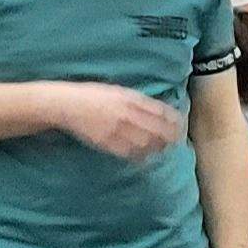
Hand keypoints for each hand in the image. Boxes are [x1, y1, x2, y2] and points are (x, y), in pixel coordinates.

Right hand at [58, 84, 182, 159]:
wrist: (66, 104)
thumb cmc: (92, 95)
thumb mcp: (117, 91)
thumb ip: (137, 100)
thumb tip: (158, 110)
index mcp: (130, 99)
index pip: (161, 111)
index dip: (174, 120)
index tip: (181, 125)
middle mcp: (127, 114)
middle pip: (158, 129)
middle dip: (170, 136)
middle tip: (176, 141)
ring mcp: (117, 129)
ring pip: (146, 143)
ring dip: (158, 147)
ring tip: (162, 149)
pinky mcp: (107, 142)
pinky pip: (130, 152)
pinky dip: (141, 156)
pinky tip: (145, 156)